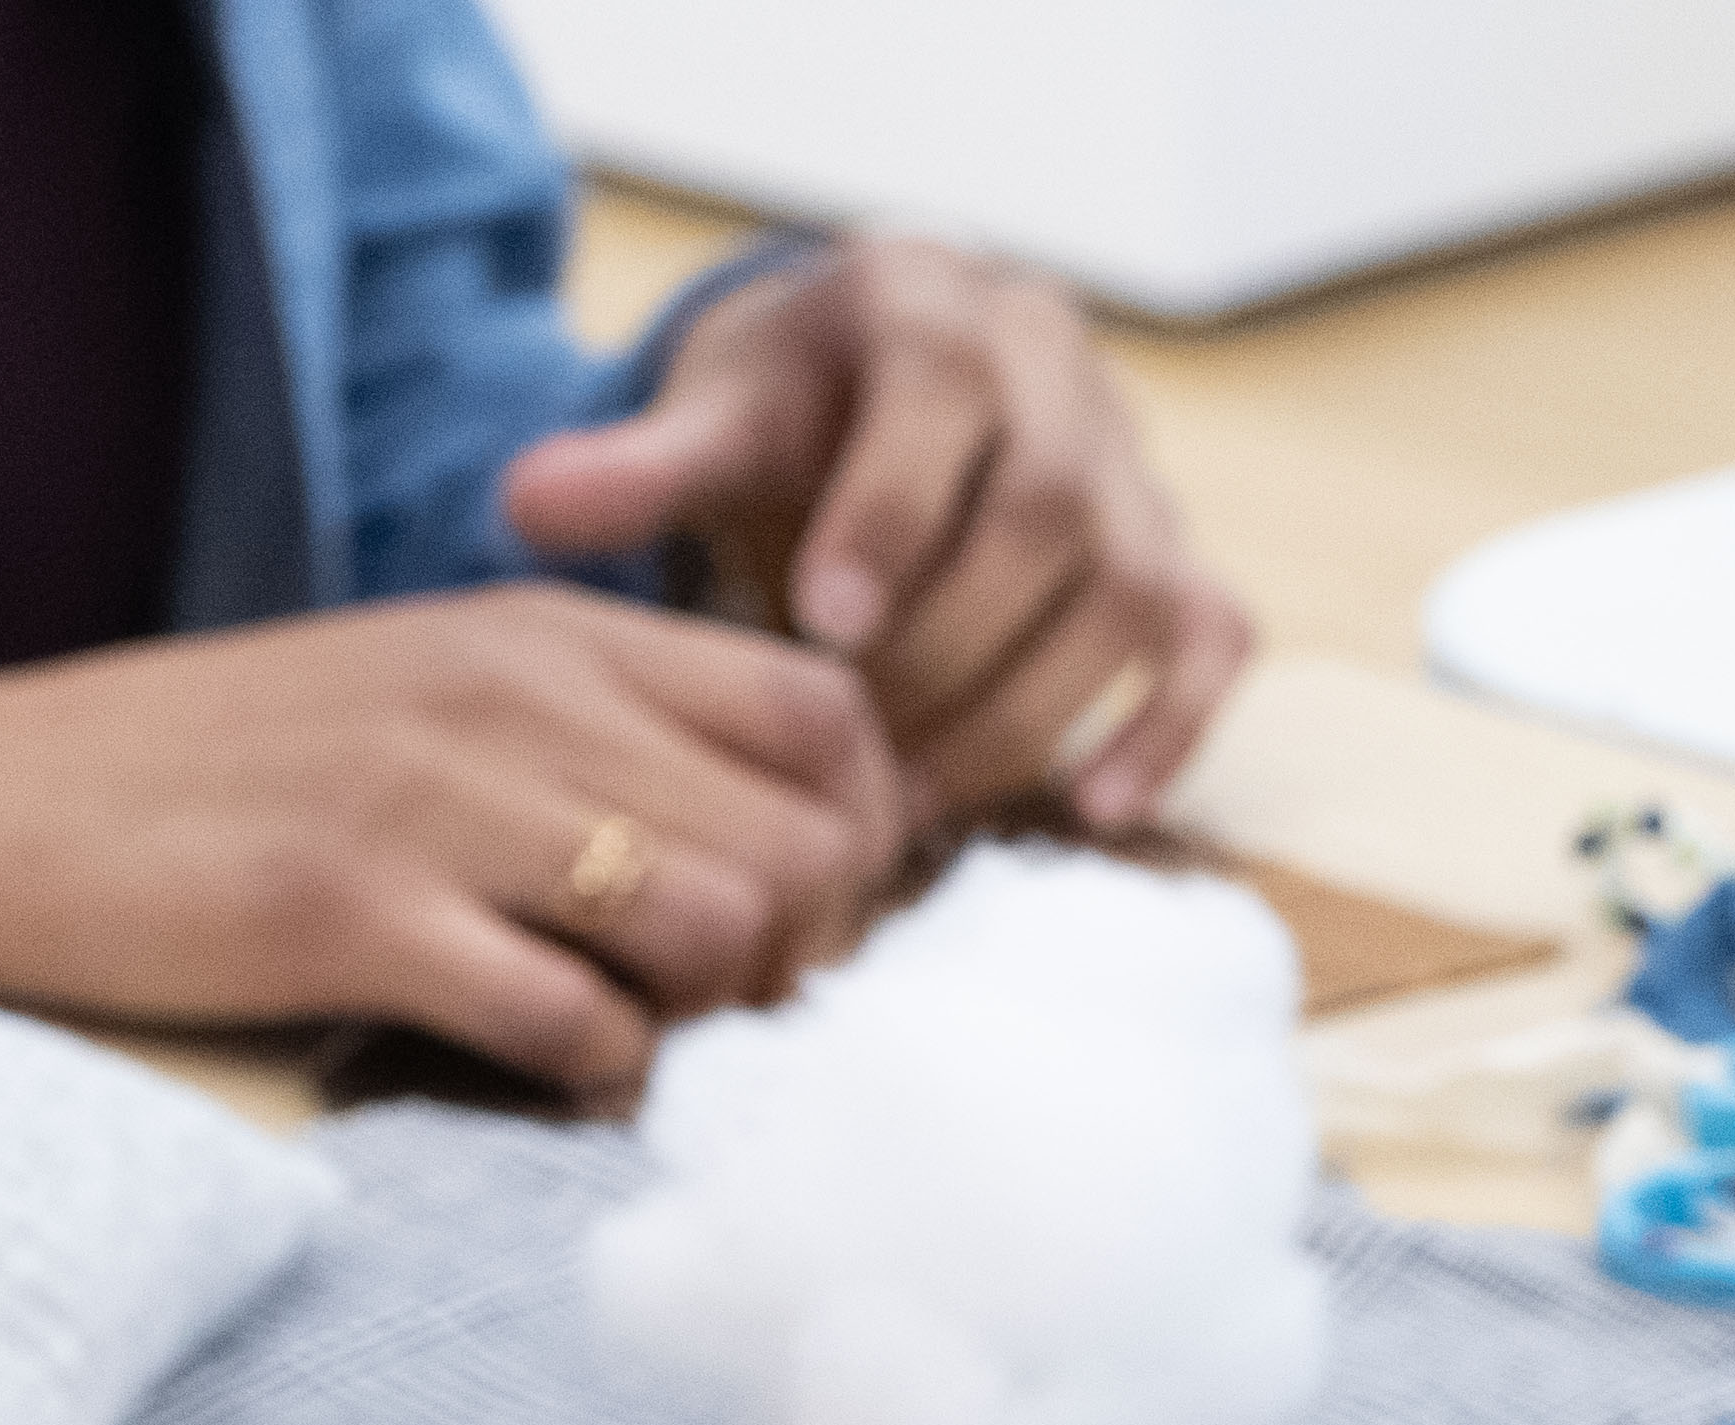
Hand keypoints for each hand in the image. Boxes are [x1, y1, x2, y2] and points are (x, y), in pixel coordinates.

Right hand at [0, 586, 905, 1109]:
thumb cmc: (223, 778)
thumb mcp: (433, 705)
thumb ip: (593, 744)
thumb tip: (771, 866)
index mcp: (553, 633)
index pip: (829, 716)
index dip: (853, 842)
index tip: (786, 927)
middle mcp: (520, 695)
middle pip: (807, 841)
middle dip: (795, 966)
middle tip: (711, 1025)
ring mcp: (438, 799)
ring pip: (719, 925)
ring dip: (701, 1024)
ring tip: (622, 1049)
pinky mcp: (354, 912)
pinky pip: (572, 1022)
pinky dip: (586, 1080)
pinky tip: (530, 1080)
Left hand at [501, 234, 1253, 833]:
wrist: (872, 406)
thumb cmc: (783, 421)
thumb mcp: (705, 426)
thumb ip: (632, 470)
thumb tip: (522, 503)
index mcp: (931, 303)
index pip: (942, 390)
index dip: (892, 511)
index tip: (823, 624)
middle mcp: (1057, 366)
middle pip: (1049, 510)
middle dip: (949, 643)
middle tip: (852, 745)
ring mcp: (1136, 467)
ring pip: (1132, 588)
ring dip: (1031, 707)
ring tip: (918, 799)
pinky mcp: (1180, 558)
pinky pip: (1213, 641)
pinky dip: (1169, 729)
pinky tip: (1092, 811)